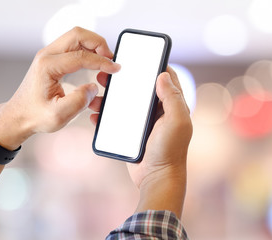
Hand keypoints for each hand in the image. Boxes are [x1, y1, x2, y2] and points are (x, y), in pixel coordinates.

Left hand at [0, 27, 120, 149]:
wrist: (19, 116)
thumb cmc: (34, 115)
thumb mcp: (59, 115)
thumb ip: (79, 101)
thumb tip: (93, 88)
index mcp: (47, 66)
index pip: (81, 56)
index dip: (102, 62)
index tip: (114, 68)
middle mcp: (47, 56)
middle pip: (78, 34)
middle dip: (99, 43)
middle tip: (110, 58)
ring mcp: (49, 55)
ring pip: (76, 36)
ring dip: (94, 45)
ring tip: (105, 60)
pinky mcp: (53, 59)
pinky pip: (74, 45)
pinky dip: (88, 49)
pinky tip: (95, 61)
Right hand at [90, 67, 192, 216]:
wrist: (157, 178)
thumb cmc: (170, 150)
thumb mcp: (176, 122)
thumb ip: (172, 98)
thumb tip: (162, 74)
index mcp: (172, 104)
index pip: (164, 77)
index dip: (152, 64)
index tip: (135, 55)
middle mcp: (158, 110)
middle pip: (139, 87)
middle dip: (123, 79)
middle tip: (105, 73)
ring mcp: (143, 122)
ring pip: (124, 102)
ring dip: (110, 97)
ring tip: (96, 93)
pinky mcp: (131, 133)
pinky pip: (115, 120)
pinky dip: (104, 115)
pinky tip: (94, 113)